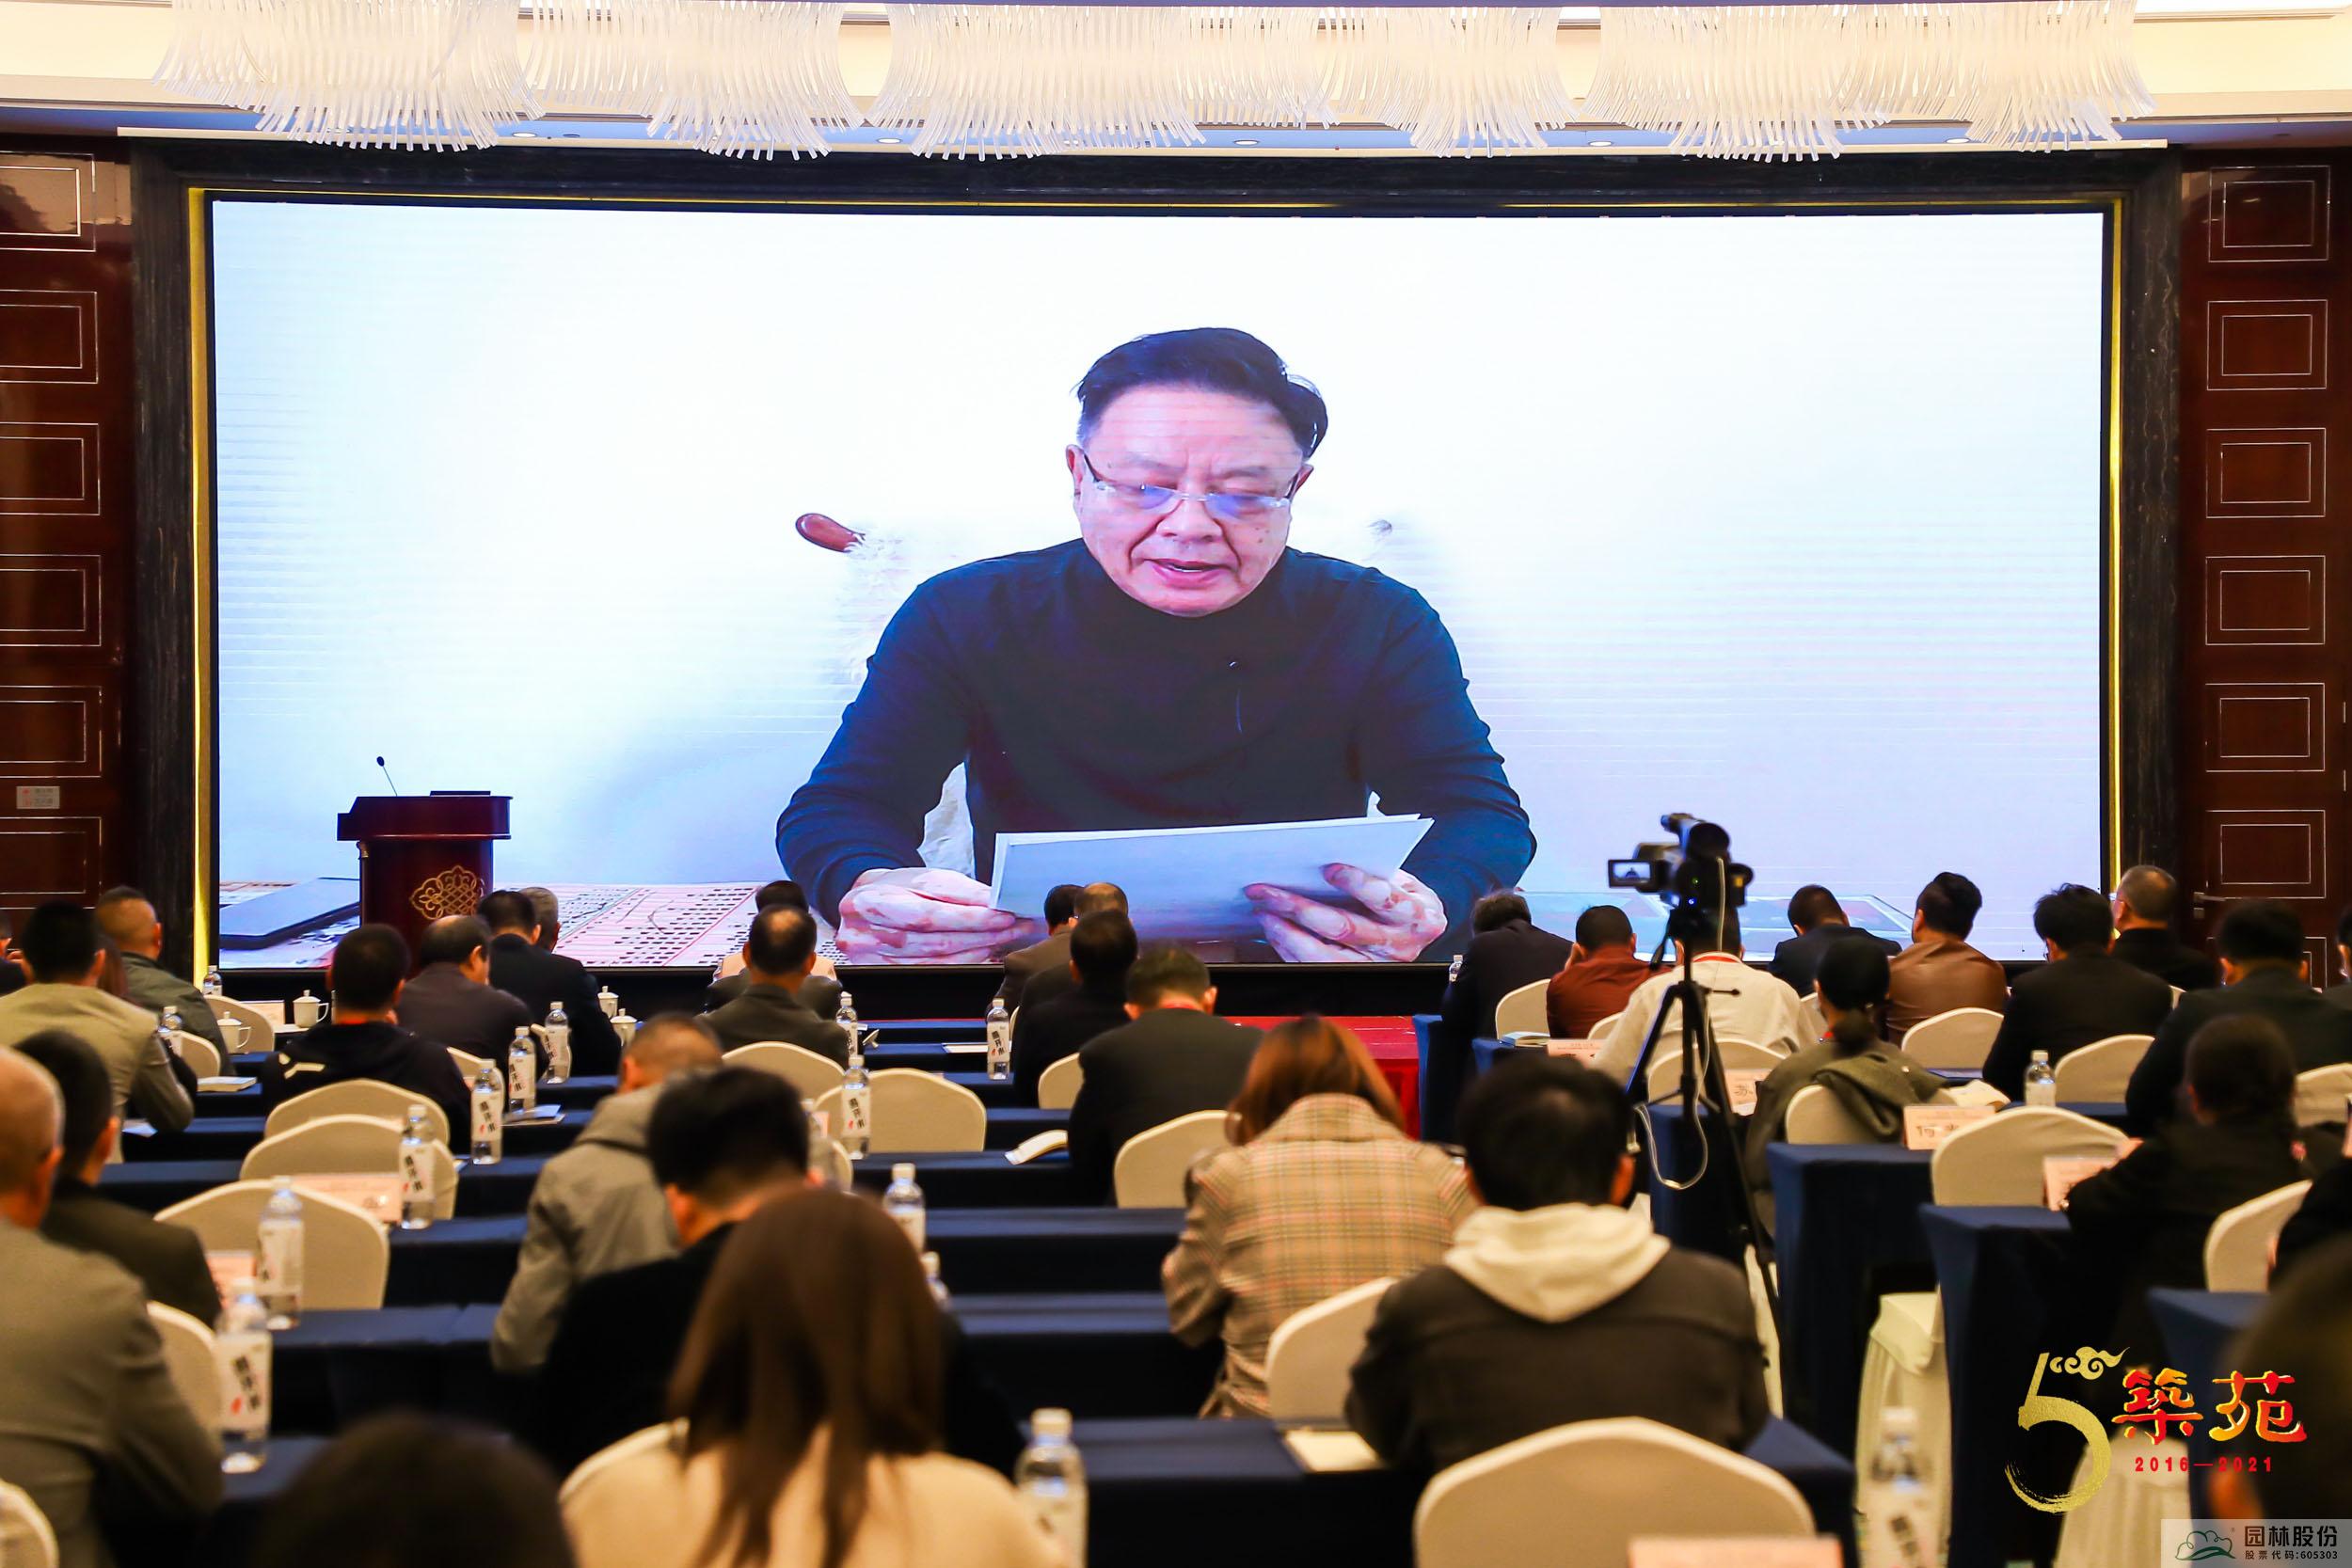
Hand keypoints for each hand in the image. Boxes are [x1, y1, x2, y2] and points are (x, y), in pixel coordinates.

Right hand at [835, 868, 1039, 963]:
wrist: (862, 904)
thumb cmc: (893, 889)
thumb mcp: (922, 879)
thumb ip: (957, 891)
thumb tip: (994, 903)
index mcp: (870, 902)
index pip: (928, 915)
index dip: (969, 919)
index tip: (1002, 916)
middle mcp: (865, 935)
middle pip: (934, 942)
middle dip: (981, 935)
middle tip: (1013, 927)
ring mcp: (871, 961)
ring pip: (935, 962)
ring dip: (976, 951)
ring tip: (1002, 939)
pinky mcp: (882, 976)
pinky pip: (930, 973)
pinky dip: (960, 964)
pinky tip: (981, 953)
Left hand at [1244, 865, 1446, 962]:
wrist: (1417, 931)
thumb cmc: (1404, 899)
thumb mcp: (1402, 880)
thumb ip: (1374, 870)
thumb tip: (1324, 857)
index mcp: (1418, 917)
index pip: (1384, 898)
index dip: (1356, 883)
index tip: (1328, 868)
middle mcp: (1399, 946)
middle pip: (1344, 928)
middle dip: (1301, 907)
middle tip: (1269, 890)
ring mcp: (1376, 966)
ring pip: (1324, 954)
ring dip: (1287, 932)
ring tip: (1265, 911)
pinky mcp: (1354, 977)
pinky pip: (1315, 967)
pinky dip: (1289, 948)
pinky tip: (1275, 929)